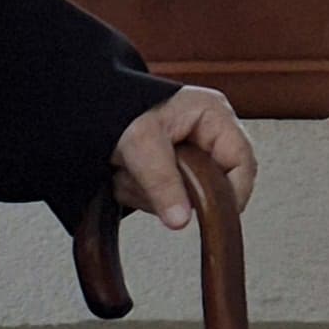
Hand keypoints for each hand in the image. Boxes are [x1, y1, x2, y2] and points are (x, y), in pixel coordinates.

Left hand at [111, 86, 256, 231]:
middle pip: (214, 185)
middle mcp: (207, 134)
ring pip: (186, 198)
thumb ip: (162, 181)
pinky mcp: (170, 171)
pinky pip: (166, 199)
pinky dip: (142, 195)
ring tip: (129, 172)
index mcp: (214, 115)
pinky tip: (127, 177)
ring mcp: (190, 154)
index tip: (214, 216)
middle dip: (176, 192)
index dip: (233, 193)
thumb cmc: (116, 110)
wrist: (85, 110)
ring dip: (152, 195)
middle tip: (146, 181)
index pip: (243, 163)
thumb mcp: (141, 144)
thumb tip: (182, 219)